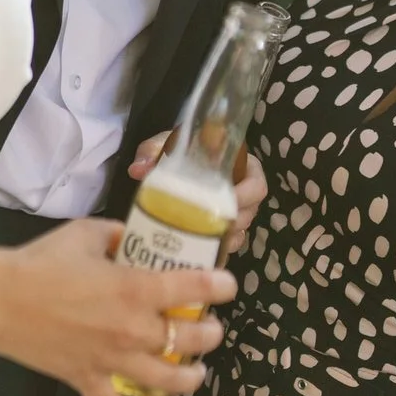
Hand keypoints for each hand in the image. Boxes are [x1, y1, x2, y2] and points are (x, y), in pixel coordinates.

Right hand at [0, 218, 235, 395]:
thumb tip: (128, 238)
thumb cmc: (40, 262)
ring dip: (187, 377)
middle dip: (209, 334)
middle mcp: (133, 329)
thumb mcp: (85, 234)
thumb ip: (115, 236)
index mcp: (135, 288)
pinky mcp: (87, 380)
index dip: (220, 286)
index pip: (196, 288)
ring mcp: (112, 360)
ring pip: (167, 381)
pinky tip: (127, 391)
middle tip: (210, 329)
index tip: (227, 286)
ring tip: (193, 372)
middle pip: (191, 340)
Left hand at [128, 135, 267, 243]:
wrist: (173, 162)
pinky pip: (228, 243)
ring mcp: (237, 212)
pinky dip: (215, 247)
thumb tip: (138, 170)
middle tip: (205, 226)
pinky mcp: (224, 229)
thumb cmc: (178, 150)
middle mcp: (245, 190)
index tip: (221, 202)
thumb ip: (153, 152)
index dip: (244, 196)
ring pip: (240, 231)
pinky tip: (197, 249)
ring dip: (222, 236)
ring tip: (198, 238)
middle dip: (230, 221)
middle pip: (249, 212)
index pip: (256, 184)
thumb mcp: (166, 145)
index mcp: (242, 166)